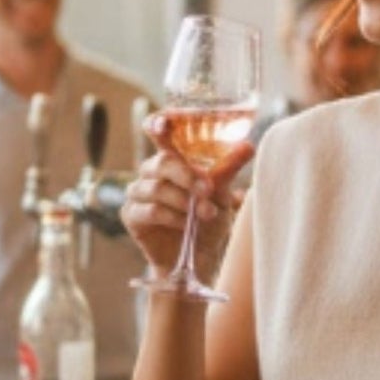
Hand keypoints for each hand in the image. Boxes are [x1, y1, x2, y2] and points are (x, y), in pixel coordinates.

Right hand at [122, 118, 253, 278]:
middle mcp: (151, 172)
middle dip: (188, 176)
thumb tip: (248, 146)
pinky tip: (184, 225)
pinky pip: (150, 210)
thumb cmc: (208, 219)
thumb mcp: (221, 193)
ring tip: (204, 214)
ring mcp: (138, 192)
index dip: (158, 124)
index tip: (163, 122)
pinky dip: (171, 217)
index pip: (159, 133)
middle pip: (162, 162)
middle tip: (208, 190)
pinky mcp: (132, 215)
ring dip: (184, 201)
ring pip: (157, 188)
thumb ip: (228, 168)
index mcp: (172, 158)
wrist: (199, 257)